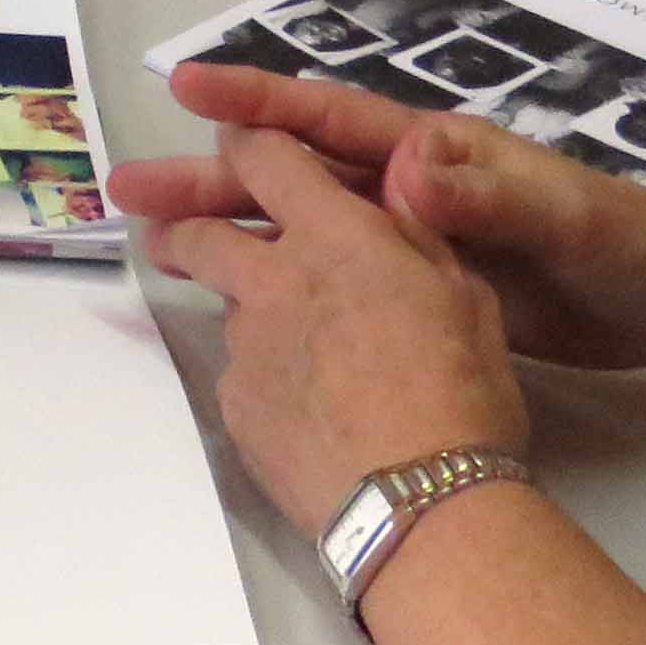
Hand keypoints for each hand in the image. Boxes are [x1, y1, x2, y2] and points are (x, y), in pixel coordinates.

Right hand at [114, 59, 645, 375]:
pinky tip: (235, 299)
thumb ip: (493, 193)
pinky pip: (332, 276)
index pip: (331, 120)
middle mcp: (414, 185)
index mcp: (438, 153)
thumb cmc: (631, 247)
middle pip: (296, 172)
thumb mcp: (569, 218)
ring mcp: (416, 238)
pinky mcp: (427, 288)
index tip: (186, 90)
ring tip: (154, 243)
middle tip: (131, 188)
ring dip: (233, 229)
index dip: (259, 104)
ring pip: (304, 225)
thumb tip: (413, 163)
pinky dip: (278, 279)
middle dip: (212, 174)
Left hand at [126, 118, 533, 531]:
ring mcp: (246, 347)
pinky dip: (264, 379)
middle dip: (183, 221)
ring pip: (228, 309)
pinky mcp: (236, 409)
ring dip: (245, 312)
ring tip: (287, 348)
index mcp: (336, 236)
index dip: (246, 140)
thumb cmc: (463, 392)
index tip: (236, 142)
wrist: (421, 504)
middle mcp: (273, 279)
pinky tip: (303, 413)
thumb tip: (395, 184)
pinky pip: (242, 376)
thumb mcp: (466, 295)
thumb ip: (418, 234)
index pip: (265, 157)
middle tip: (179, 229)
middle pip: (199, 232)